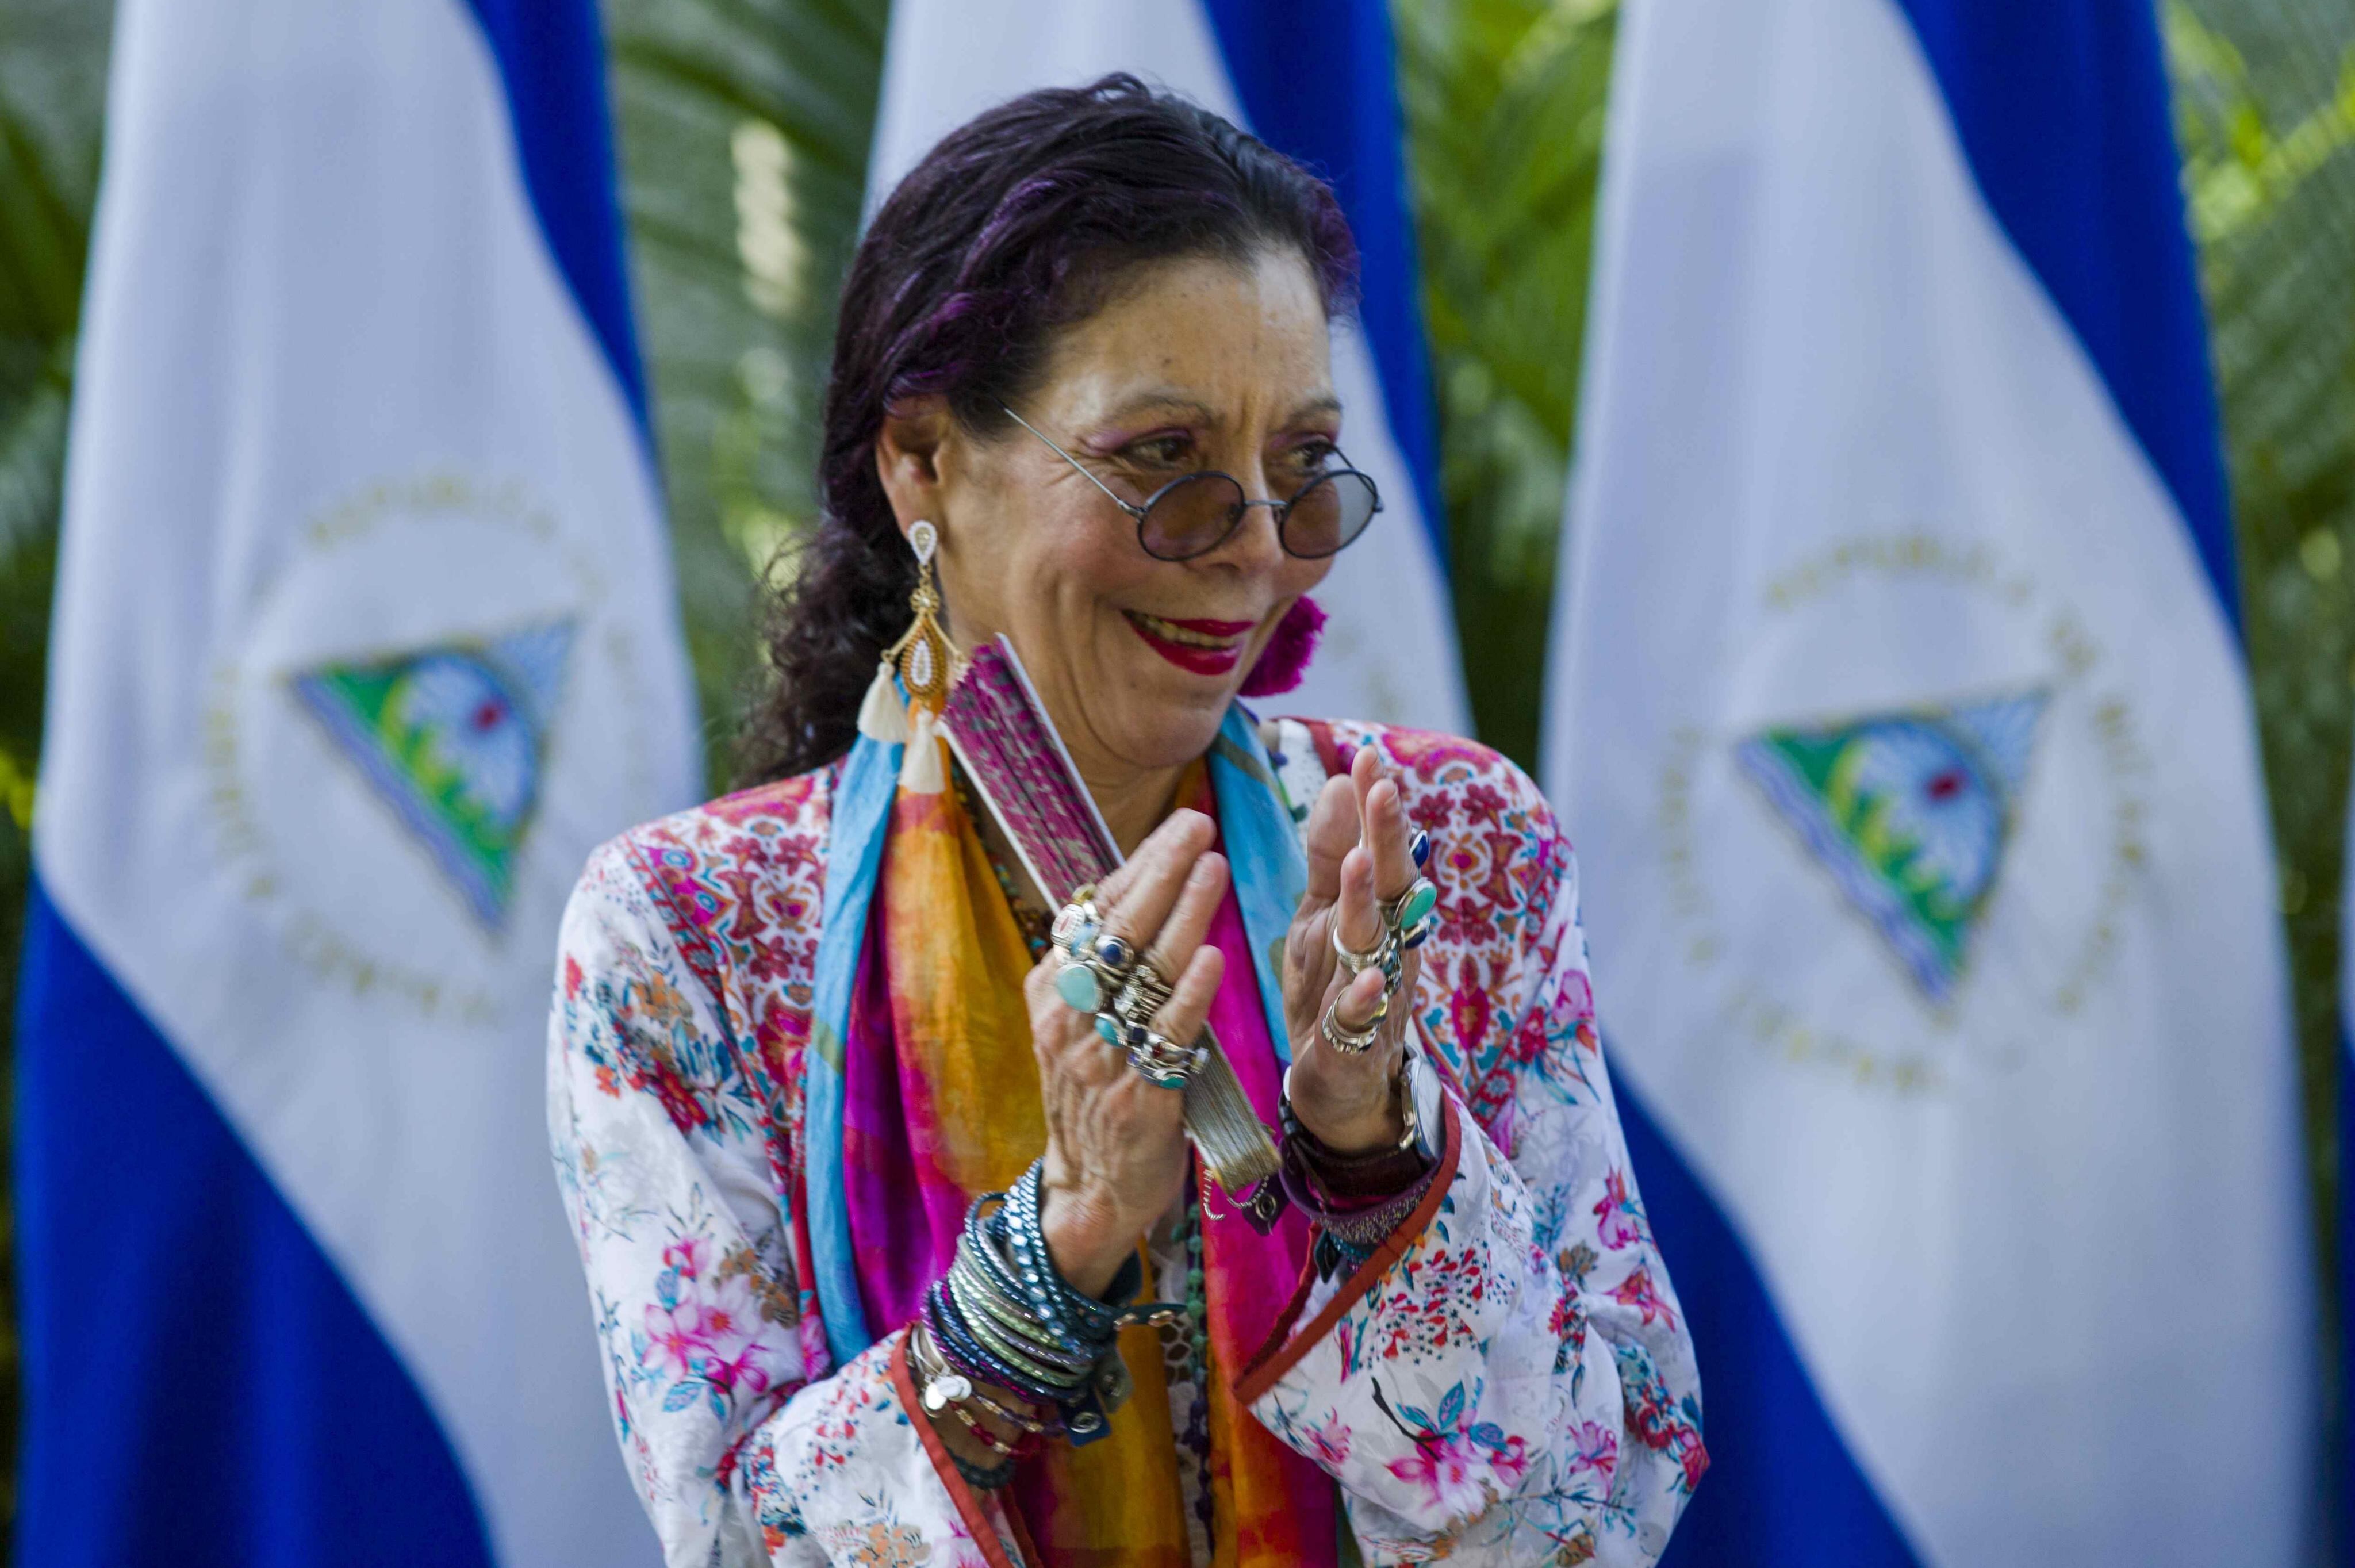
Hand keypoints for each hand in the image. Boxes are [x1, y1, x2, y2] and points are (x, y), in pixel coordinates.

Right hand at [1026, 809, 1229, 1296]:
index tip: (1182, 824)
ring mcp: (1097, 1057)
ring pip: (1143, 974)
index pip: (1098, 910)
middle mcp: (1067, 1016)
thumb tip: (1147, 883)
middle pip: (1118, 930)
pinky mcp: (1134, 1096)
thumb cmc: (1100, 1088)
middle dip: (1162, 871)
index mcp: (1052, 987)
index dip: (1142, 863)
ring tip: (1214, 867)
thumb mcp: (1085, 1019)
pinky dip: (1189, 994)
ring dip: (1183, 915)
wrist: (1093, 1186)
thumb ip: (1109, 962)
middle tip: (1200, 824)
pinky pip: (1166, 1036)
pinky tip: (1212, 958)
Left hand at [1281, 744, 1421, 1152]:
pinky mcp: (1356, 1045)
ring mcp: (1376, 996)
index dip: (1376, 807)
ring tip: (1359, 862)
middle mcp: (1387, 947)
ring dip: (1368, 904)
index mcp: (1376, 913)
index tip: (1368, 755)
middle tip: (1382, 786)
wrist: (1342, 1085)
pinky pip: (1362, 1020)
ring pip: (1374, 945)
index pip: (1381, 850)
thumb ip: (1328, 854)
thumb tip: (1342, 779)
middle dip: (1385, 838)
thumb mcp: (1322, 915)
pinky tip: (1366, 979)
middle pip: (1391, 887)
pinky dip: (1363, 1000)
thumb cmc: (1334, 989)